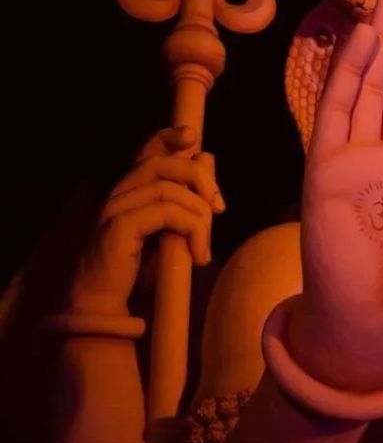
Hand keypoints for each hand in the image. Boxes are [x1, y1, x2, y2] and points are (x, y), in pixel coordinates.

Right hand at [70, 125, 221, 315]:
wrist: (102, 305)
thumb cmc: (136, 272)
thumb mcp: (169, 234)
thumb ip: (185, 205)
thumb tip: (209, 171)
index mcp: (130, 192)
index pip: (147, 151)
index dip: (169, 137)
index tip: (194, 138)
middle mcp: (119, 194)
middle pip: (163, 162)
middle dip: (200, 178)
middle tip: (219, 207)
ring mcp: (115, 209)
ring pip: (169, 188)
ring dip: (199, 215)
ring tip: (204, 248)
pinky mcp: (118, 226)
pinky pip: (165, 212)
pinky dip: (191, 230)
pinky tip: (198, 255)